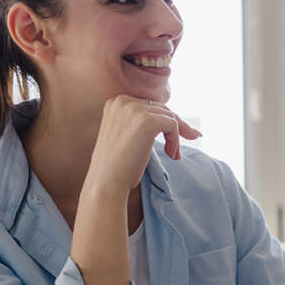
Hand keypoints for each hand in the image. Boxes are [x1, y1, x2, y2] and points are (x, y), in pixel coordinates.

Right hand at [85, 95, 200, 194]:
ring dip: (175, 137)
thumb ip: (138, 123)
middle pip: (161, 109)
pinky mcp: (147, 121)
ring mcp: (134, 109)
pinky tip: (171, 154)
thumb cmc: (116, 166)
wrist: (106, 182)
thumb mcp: (124, 135)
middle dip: (175, 128)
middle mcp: (123, 101)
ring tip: (172, 155)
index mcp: (116, 103)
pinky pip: (173, 125)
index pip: (149, 106)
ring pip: (169, 117)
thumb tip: (169, 119)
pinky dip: (175, 140)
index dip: (163, 122)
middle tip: (178, 149)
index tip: (172, 139)